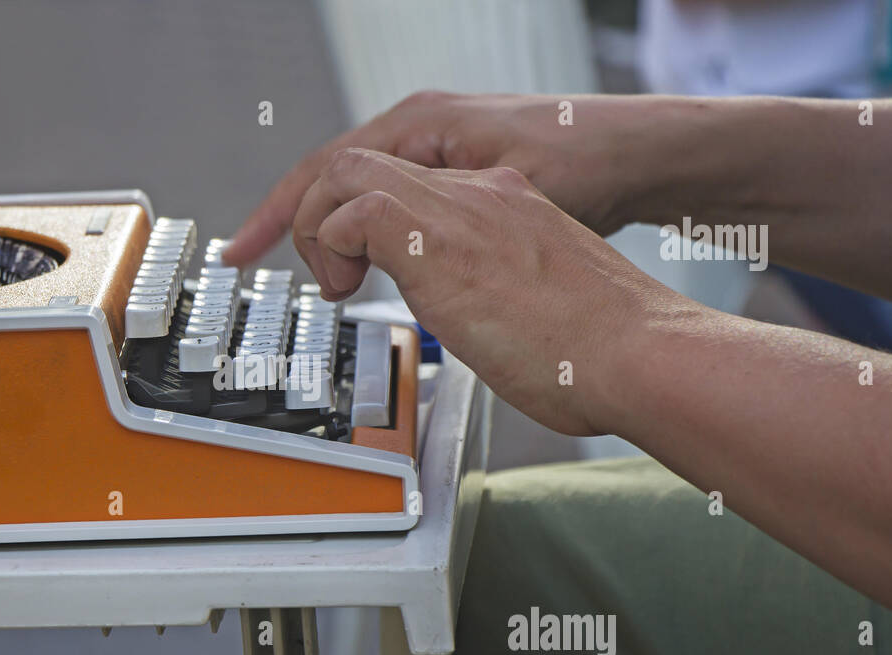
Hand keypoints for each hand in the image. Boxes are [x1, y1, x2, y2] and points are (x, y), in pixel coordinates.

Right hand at [222, 91, 652, 267]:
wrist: (647, 178)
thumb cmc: (588, 171)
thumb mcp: (483, 206)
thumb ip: (404, 224)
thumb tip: (345, 237)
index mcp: (421, 128)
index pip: (323, 171)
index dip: (280, 217)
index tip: (244, 255)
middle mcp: (433, 134)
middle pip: (339, 179)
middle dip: (308, 230)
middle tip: (317, 288)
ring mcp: (456, 159)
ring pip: (372, 196)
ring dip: (345, 238)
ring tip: (338, 282)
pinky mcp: (478, 186)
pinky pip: (406, 209)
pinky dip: (381, 240)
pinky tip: (384, 267)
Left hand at [292, 148, 690, 436]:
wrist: (637, 352)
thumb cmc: (601, 351)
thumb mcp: (537, 307)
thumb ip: (496, 299)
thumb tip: (475, 327)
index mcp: (504, 208)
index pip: (412, 185)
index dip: (367, 218)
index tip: (356, 264)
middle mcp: (480, 196)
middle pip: (369, 163)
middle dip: (328, 212)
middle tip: (334, 272)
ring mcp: (460, 211)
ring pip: (349, 171)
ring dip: (323, 226)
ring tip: (337, 283)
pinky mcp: (437, 241)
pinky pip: (354, 211)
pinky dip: (332, 244)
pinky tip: (349, 289)